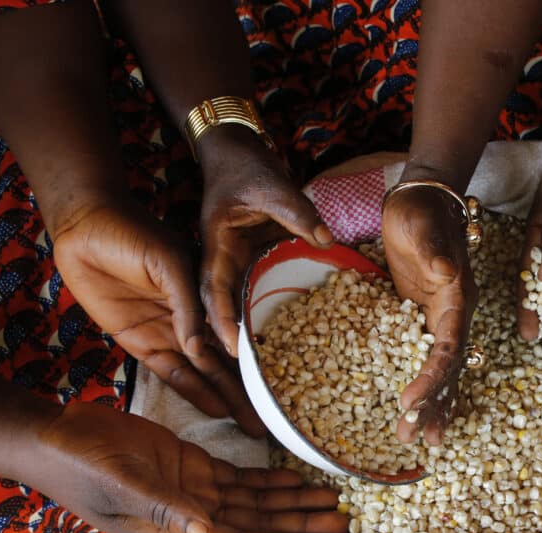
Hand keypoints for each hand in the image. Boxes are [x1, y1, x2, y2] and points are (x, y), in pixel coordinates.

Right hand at [38, 401, 346, 532]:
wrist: (58, 435)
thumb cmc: (81, 463)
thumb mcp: (123, 484)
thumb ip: (166, 509)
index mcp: (172, 529)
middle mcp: (189, 515)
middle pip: (256, 523)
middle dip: (298, 523)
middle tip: (343, 520)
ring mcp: (192, 491)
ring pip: (254, 501)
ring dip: (292, 501)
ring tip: (331, 499)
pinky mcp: (191, 466)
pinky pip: (239, 478)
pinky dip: (268, 479)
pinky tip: (297, 478)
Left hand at [52, 201, 264, 434]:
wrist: (84, 228)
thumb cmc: (131, 234)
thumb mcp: (169, 263)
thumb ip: (189, 305)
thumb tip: (202, 349)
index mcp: (209, 292)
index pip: (241, 331)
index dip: (261, 357)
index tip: (283, 380)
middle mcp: (195, 317)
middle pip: (228, 360)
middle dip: (249, 390)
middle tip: (271, 419)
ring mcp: (170, 332)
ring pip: (206, 373)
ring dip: (227, 397)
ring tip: (251, 423)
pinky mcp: (142, 343)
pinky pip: (173, 373)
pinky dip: (194, 392)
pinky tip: (216, 409)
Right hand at [198, 126, 332, 355]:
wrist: (237, 150)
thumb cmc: (248, 166)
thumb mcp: (274, 186)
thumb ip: (299, 214)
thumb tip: (327, 241)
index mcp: (217, 243)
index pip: (214, 288)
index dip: (221, 319)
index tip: (233, 347)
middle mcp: (223, 257)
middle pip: (221, 306)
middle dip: (230, 340)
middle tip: (248, 373)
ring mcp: (236, 260)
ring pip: (238, 302)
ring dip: (246, 332)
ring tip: (261, 368)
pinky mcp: (252, 259)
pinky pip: (256, 289)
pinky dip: (264, 311)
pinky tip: (281, 337)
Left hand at [381, 184, 476, 444]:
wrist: (423, 196)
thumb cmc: (420, 210)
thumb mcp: (421, 226)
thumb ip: (433, 250)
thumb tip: (446, 273)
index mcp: (457, 298)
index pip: (447, 348)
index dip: (431, 378)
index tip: (408, 402)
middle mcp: (456, 313)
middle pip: (449, 369)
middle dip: (433, 404)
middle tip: (413, 438)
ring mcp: (442, 317)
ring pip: (442, 370)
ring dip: (433, 404)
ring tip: (418, 439)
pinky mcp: (426, 316)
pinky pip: (429, 358)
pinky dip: (424, 384)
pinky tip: (416, 408)